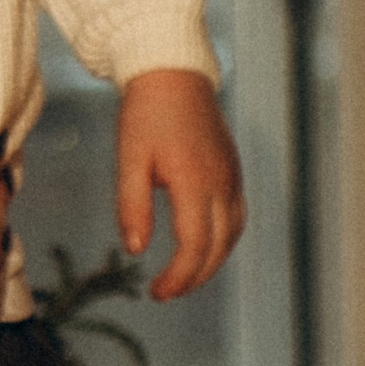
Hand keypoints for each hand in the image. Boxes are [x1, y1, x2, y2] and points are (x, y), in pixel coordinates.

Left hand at [116, 68, 244, 299]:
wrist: (172, 73)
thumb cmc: (145, 114)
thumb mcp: (129, 158)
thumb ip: (132, 205)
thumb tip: (135, 250)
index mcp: (195, 182)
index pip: (194, 245)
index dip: (178, 276)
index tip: (156, 292)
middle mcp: (222, 184)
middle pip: (217, 247)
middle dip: (194, 277)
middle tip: (165, 292)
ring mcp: (232, 177)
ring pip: (231, 236)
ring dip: (210, 262)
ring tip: (182, 277)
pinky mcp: (233, 171)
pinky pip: (234, 217)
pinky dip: (220, 240)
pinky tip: (201, 246)